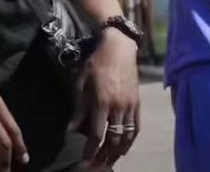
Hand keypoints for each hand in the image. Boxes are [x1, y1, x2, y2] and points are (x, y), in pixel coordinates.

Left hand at [70, 29, 140, 167]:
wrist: (119, 48)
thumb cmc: (96, 64)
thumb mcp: (81, 84)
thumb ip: (78, 109)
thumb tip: (72, 131)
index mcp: (102, 101)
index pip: (97, 134)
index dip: (90, 151)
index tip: (84, 163)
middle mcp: (119, 106)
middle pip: (114, 139)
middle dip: (104, 156)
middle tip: (95, 166)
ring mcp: (130, 105)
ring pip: (127, 136)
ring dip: (117, 152)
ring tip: (108, 161)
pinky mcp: (138, 103)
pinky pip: (136, 127)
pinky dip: (130, 141)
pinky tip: (123, 147)